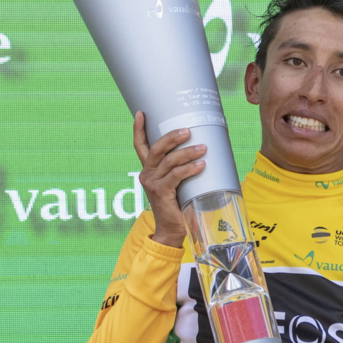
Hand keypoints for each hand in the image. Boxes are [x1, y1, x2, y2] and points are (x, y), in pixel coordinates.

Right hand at [133, 111, 205, 247]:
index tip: (141, 112)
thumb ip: (180, 168)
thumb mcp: (176, 183)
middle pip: (156, 149)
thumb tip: (202, 149)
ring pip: (169, 161)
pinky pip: (175, 175)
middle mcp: (146, 174)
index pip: (140, 146)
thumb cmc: (177, 204)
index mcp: (148, 170)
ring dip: (187, 152)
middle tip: (188, 131)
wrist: (171, 230)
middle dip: (172, 137)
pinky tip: (201, 165)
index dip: (139, 129)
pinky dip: (189, 169)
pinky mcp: (161, 192)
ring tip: (202, 148)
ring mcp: (152, 183)